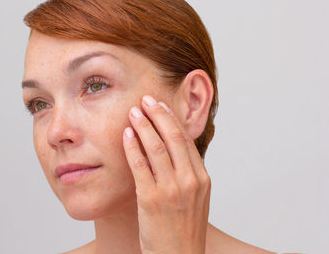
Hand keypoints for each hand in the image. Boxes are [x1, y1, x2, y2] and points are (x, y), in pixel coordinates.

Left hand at [123, 95, 210, 253]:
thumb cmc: (183, 230)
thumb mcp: (194, 200)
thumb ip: (187, 175)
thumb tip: (172, 151)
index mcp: (202, 179)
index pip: (185, 140)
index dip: (171, 119)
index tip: (160, 106)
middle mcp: (190, 181)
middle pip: (173, 137)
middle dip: (158, 114)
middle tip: (146, 99)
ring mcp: (172, 190)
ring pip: (156, 147)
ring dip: (143, 125)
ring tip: (133, 111)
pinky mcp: (152, 199)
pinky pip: (140, 166)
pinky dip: (133, 147)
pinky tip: (126, 135)